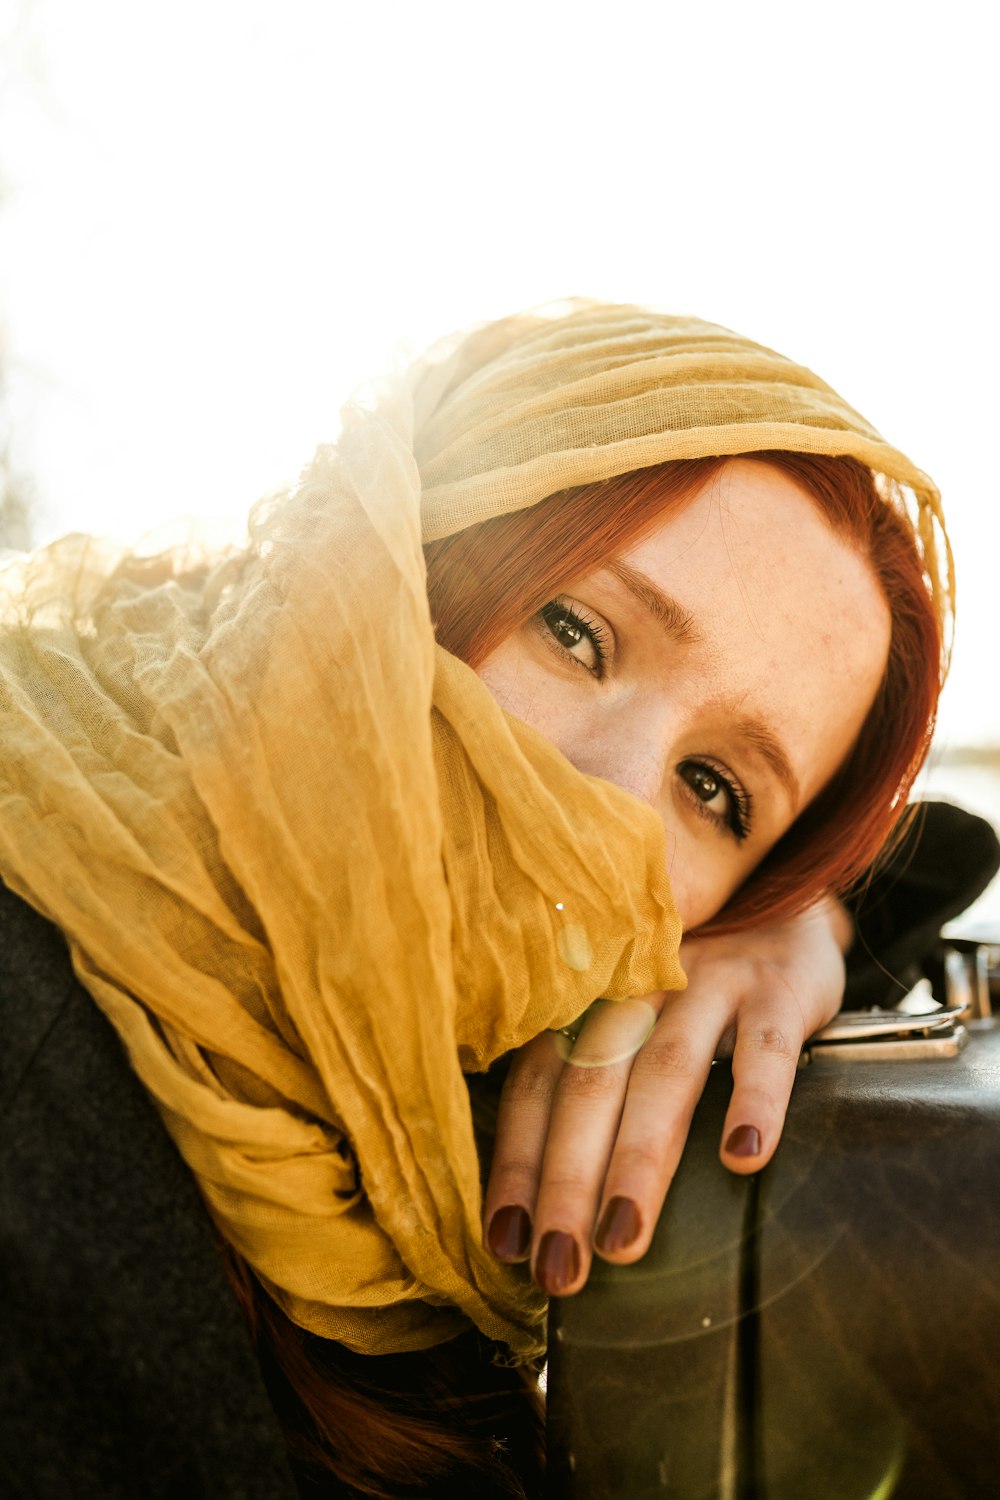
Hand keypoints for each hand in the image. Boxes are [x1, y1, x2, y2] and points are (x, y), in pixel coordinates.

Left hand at [483, 898, 848, 1295]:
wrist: (781, 887)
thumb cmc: (692, 976)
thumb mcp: (633, 1007)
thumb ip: (593, 1072)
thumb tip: (542, 1195)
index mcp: (591, 999)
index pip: (537, 1082)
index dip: (517, 1161)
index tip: (505, 1241)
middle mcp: (637, 986)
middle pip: (590, 1086)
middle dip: (568, 1183)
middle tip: (560, 1268)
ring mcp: (708, 981)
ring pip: (665, 1072)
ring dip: (640, 1159)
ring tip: (625, 1238)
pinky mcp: (779, 985)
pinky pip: (765, 1043)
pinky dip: (755, 1098)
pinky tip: (743, 1158)